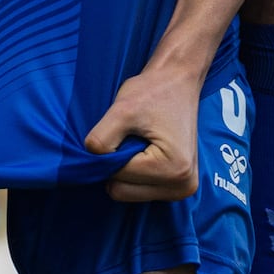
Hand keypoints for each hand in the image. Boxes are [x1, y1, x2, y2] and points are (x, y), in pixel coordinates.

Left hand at [84, 63, 203, 203]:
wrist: (178, 81)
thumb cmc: (153, 91)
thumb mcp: (123, 110)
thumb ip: (102, 138)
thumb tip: (89, 164)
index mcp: (175, 169)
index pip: (119, 177)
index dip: (110, 154)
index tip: (121, 131)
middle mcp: (184, 186)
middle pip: (122, 192)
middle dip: (117, 165)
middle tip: (129, 137)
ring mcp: (183, 189)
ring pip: (128, 193)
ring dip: (125, 169)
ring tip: (139, 142)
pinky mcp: (177, 187)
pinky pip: (139, 190)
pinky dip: (134, 172)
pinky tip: (145, 150)